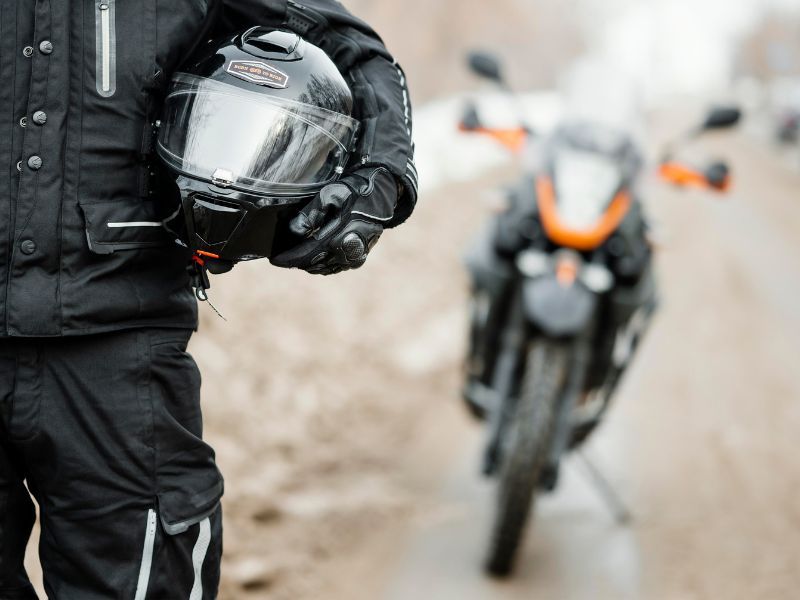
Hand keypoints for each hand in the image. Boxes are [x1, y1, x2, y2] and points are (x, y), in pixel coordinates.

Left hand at [270, 167, 397, 274]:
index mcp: (340, 238)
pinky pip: (334, 267)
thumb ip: (310, 214)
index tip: (275, 259)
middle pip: (313, 264)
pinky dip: (321, 264)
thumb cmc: (355, 192)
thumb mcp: (330, 195)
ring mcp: (354, 258)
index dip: (289, 258)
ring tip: (294, 256)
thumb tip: (293, 231)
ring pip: (323, 268)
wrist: (382, 195)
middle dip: (296, 261)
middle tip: (281, 257)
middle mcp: (348, 253)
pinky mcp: (358, 259)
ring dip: (308, 263)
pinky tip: (313, 257)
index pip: (307, 255)